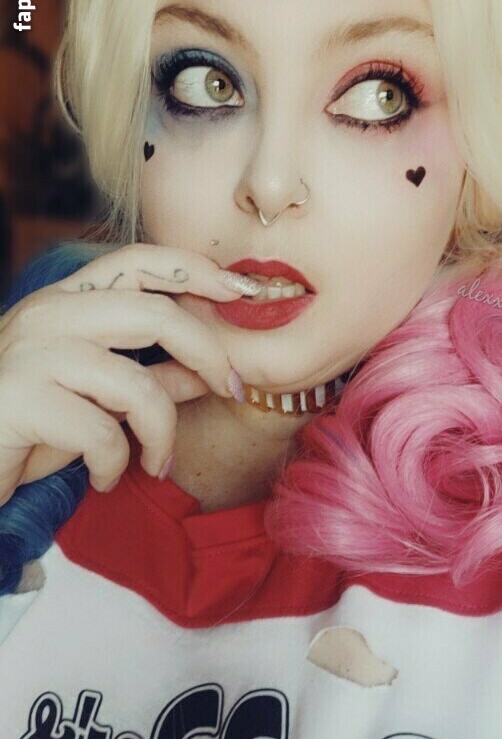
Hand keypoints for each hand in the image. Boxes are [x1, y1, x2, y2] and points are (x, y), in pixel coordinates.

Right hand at [0, 243, 260, 502]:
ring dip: (161, 432)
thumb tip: (209, 371)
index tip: (243, 289)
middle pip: (154, 312)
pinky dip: (117, 465)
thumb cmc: (27, 425)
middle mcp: (48, 315)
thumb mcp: (96, 399)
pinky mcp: (20, 399)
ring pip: (135, 383)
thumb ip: (151, 378)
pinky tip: (105, 477)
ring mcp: (31, 354)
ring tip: (155, 461)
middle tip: (230, 387)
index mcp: (66, 302)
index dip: (196, 268)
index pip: (138, 261)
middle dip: (207, 351)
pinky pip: (102, 433)